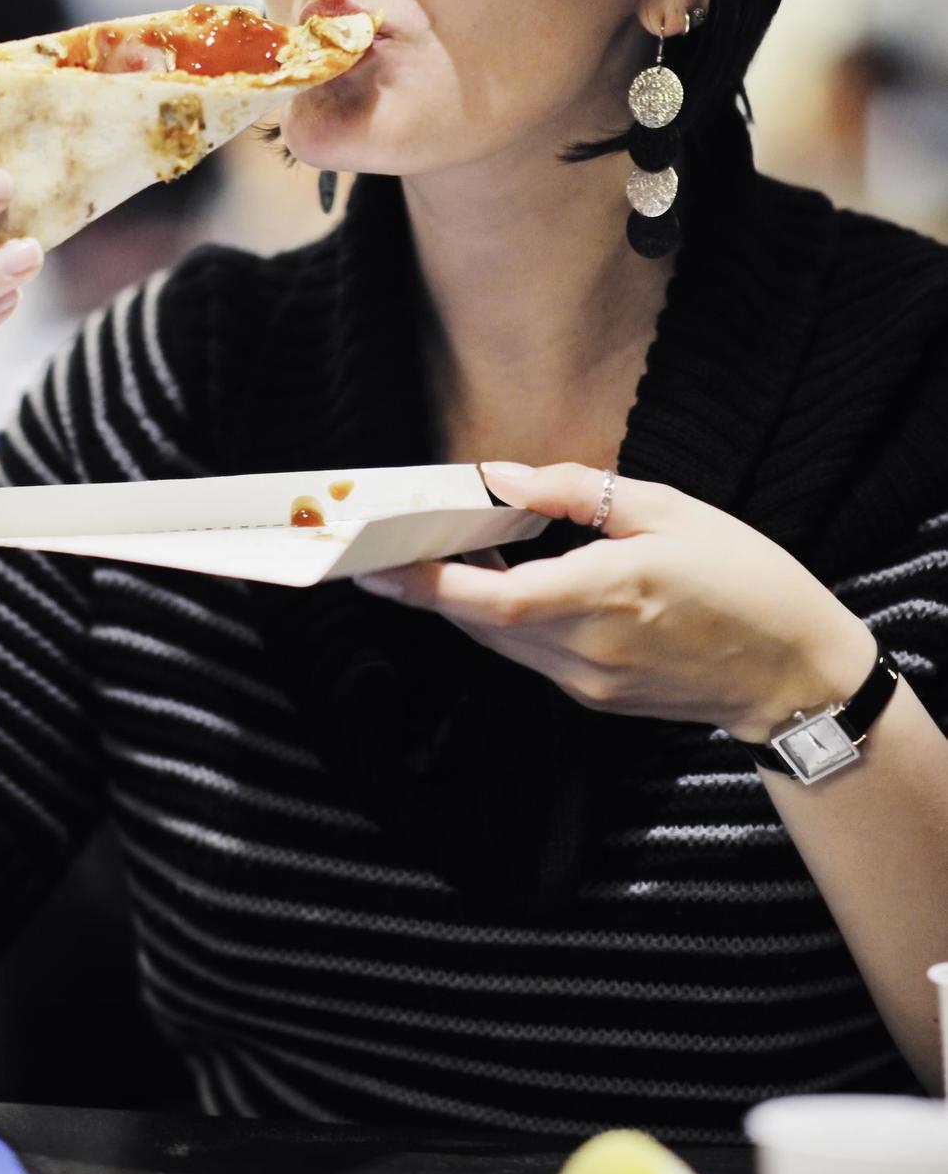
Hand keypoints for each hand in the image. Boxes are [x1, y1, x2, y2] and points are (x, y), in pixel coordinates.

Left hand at [354, 461, 875, 742]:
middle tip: (384, 545)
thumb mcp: (669, 509)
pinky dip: (502, 619)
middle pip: (481, 622)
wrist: (794, 673)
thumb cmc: (743, 578)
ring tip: (438, 552)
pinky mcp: (594, 697)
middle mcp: (590, 650)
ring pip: (499, 641)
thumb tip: (500, 476)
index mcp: (610, 594)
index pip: (497, 599)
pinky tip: (501, 581)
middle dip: (427, 587)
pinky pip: (527, 655)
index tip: (377, 563)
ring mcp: (590, 682)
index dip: (430, 585)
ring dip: (463, 602)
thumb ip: (576, 492)